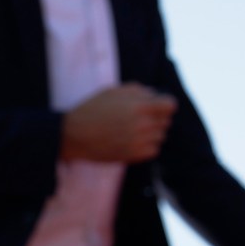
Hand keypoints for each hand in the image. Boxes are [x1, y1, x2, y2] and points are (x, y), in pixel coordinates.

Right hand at [62, 83, 176, 162]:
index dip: (165, 104)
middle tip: (138, 118)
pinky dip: (148, 145)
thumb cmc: (92, 109)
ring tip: (132, 129)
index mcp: (139, 106)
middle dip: (156, 117)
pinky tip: (133, 141)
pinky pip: (154, 149)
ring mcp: (140, 141)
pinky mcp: (135, 155)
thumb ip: (137, 90)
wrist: (74, 135)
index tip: (158, 106)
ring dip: (152, 132)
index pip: (170, 105)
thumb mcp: (112, 91)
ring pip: (161, 136)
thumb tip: (155, 94)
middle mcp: (143, 124)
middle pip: (166, 121)